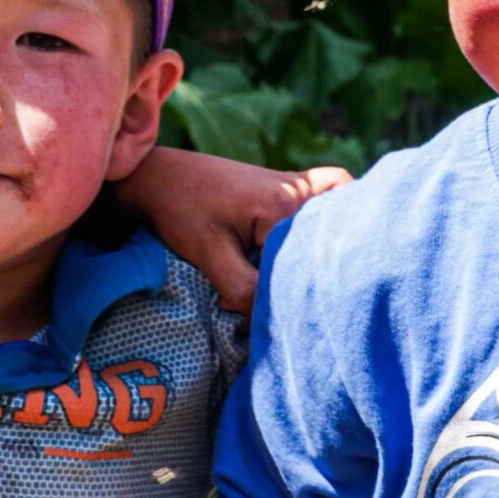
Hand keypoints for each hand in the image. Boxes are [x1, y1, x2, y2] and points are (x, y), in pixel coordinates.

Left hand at [113, 147, 351, 312]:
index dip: (282, 298)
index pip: (299, 268)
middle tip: (279, 304)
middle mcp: (299, 194)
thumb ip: (245, 290)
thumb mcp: (210, 257)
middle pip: (319, 248)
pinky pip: (331, 187)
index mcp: (282, 208)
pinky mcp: (294, 184)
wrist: (162, 177)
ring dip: (322, 249)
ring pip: (329, 222)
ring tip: (302, 279)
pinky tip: (327, 231)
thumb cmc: (181, 212)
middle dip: (304, 280)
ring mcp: (299, 185)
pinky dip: (336, 206)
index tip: (261, 317)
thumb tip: (272, 319)